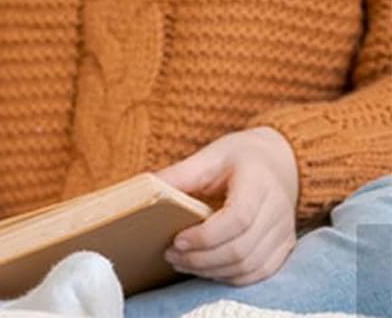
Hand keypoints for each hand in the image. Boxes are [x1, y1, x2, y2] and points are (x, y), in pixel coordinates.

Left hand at [155, 126, 298, 285]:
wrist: (281, 161)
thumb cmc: (242, 155)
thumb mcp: (210, 155)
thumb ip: (181, 173)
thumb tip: (146, 186)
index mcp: (258, 183)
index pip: (237, 220)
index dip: (206, 236)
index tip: (176, 240)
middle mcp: (278, 211)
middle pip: (241, 249)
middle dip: (202, 259)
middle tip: (171, 255)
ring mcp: (284, 233)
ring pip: (249, 267)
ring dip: (213, 271)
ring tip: (182, 262)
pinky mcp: (285, 247)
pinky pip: (259, 273)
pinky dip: (231, 276)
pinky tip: (206, 268)